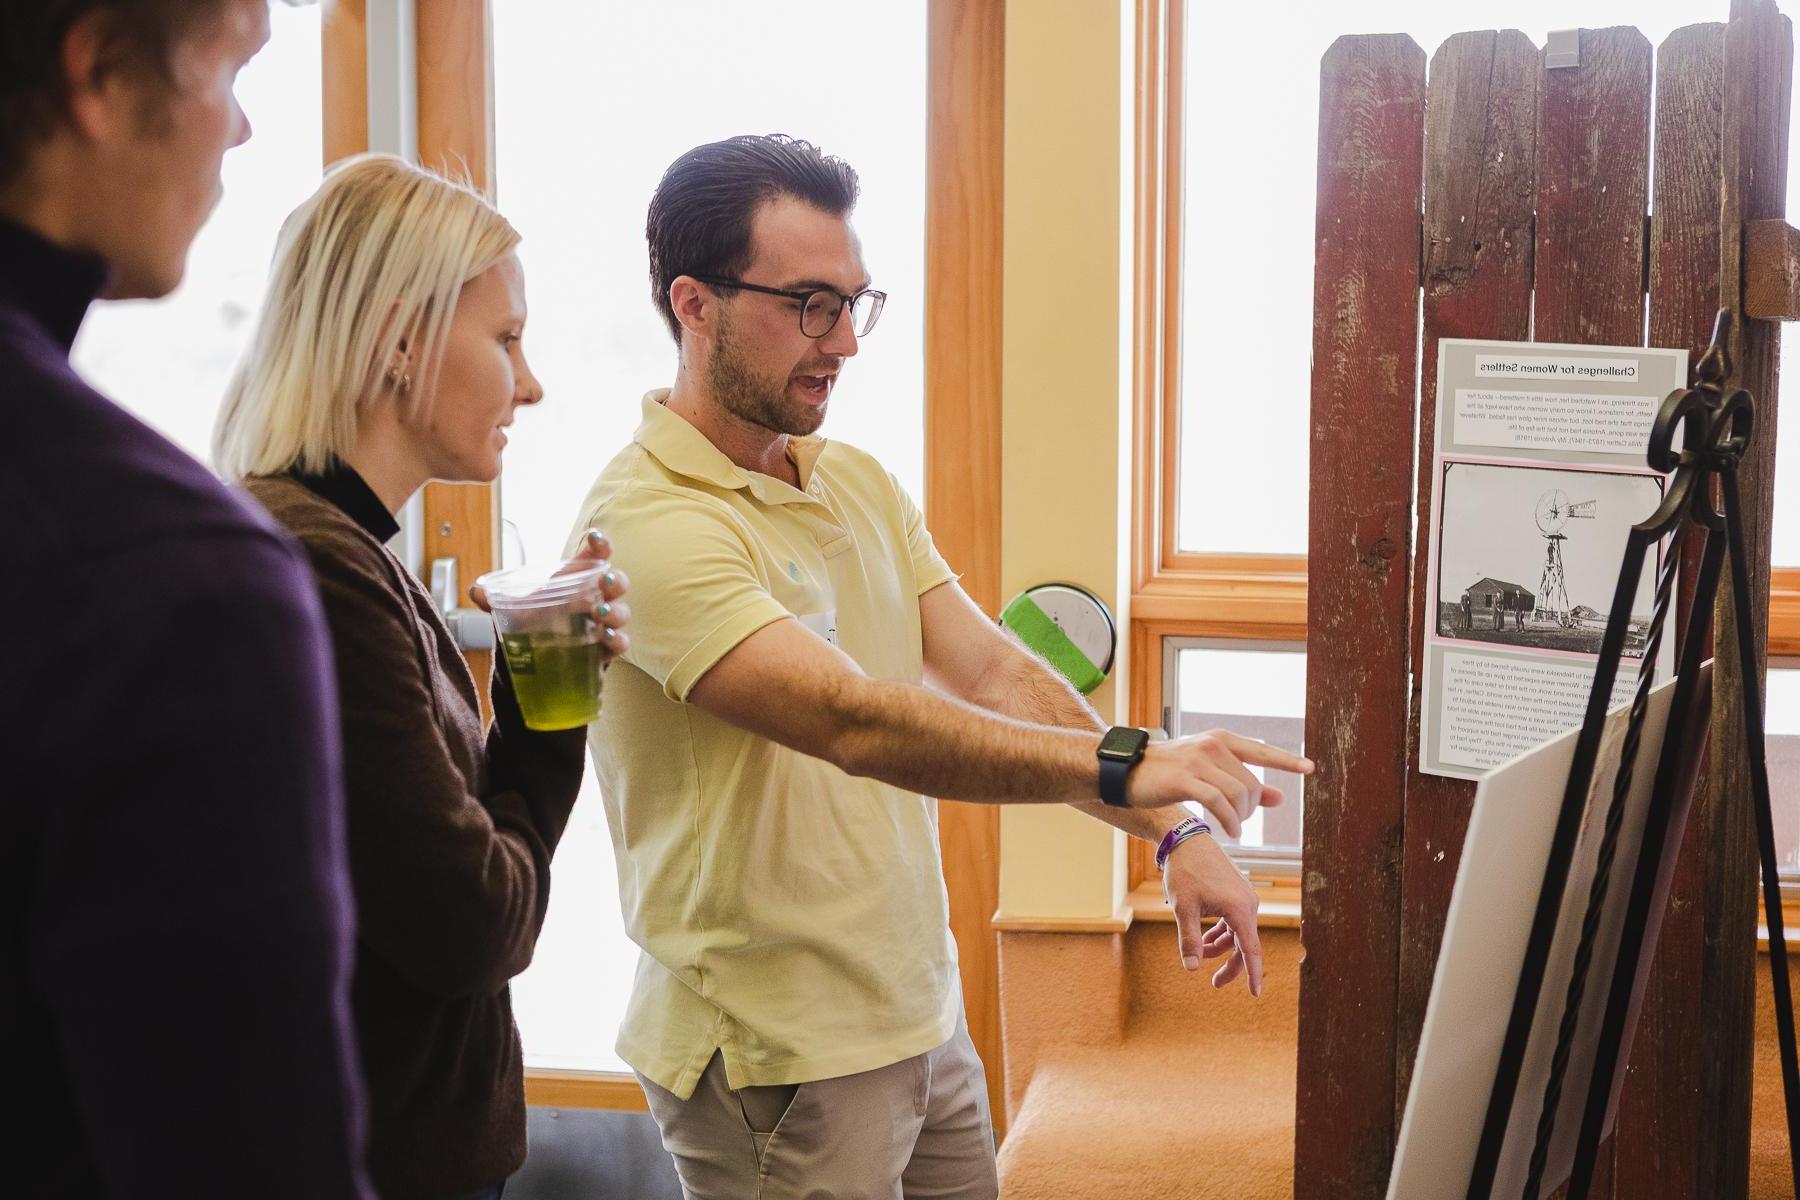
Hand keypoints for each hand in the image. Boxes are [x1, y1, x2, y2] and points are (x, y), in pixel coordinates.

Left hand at [468, 529, 631, 665]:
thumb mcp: (514, 610)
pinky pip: (620, 642)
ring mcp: (603, 623)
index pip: (595, 555)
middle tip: (605, 582)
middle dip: (616, 580)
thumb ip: (494, 600)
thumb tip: (475, 591)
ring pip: (621, 612)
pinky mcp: (606, 649)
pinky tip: (606, 639)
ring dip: (615, 611)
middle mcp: (595, 598)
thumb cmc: (534, 624)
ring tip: (601, 614)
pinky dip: (617, 640)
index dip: (600, 544)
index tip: (595, 537)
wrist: (537, 659)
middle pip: (616, 582)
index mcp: (575, 580)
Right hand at [1123, 729, 1312, 836]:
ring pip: (1238, 794)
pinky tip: (1230, 831)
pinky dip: (1230, 821)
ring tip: (1235, 828)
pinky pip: (1219, 804)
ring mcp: (1198, 760)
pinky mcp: (1185, 779)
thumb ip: (1243, 781)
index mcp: (1221, 739)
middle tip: (1242, 821)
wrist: (1127, 771)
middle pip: (1251, 783)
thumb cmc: (1168, 773)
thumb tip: (1280, 797)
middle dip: (1252, 808)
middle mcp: (1212, 745)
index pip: (1261, 750)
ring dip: (1241, 818)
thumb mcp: (1208, 771)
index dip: (1286, 761)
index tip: (1309, 768)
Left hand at [1162, 832, 1263, 994]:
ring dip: (1222, 947)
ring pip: (1239, 933)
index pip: (1251, 950)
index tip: (1255, 994)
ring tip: (1202, 953)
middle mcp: (1248, 904)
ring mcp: (1245, 897)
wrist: (1187, 840)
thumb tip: (1192, 968)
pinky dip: (1222, 932)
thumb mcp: (1183, 908)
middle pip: (1245, 945)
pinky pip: (1235, 920)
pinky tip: (1206, 938)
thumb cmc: (1184, 872)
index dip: (1253, 974)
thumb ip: (1189, 940)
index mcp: (1239, 910)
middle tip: (1215, 983)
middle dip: (1230, 965)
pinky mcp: (1238, 893)